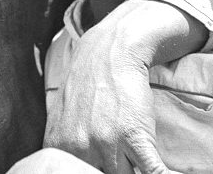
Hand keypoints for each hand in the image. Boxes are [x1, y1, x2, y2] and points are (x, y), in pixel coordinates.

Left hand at [44, 0, 205, 173]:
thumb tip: (73, 165)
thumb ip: (68, 144)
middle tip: (121, 164)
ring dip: (134, 173)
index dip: (92, 172)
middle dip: (113, 172)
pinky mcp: (134, 137)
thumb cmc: (92, 81)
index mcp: (59, 146)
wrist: (113, 51)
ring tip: (139, 165)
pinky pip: (153, 172)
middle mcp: (78, 148)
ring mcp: (105, 144)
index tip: (102, 168)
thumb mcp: (65, 116)